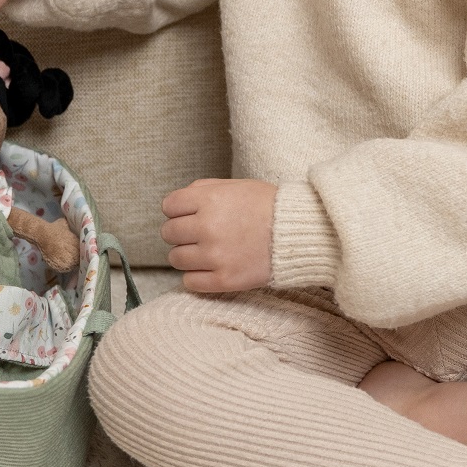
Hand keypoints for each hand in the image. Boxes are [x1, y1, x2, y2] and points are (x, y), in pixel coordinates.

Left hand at [161, 178, 276, 293]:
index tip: (189, 214)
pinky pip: (189, 282)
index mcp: (210, 200)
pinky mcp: (224, 280)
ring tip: (206, 252)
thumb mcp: (237, 185)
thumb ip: (204, 189)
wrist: (298, 233)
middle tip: (198, 234)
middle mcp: (208, 227)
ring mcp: (215, 256)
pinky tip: (211, 268)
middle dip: (180, 233)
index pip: (169, 206)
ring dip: (187, 255)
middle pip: (168, 233)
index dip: (177, 210)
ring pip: (176, 258)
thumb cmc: (268, 206)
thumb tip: (177, 203)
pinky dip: (196, 276)